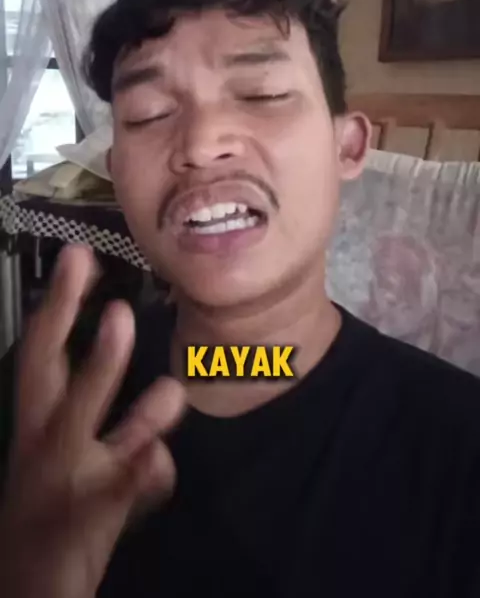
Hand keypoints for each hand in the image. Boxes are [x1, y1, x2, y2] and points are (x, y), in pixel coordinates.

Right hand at [0, 244, 185, 597]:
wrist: (26, 586)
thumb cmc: (56, 512)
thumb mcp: (83, 464)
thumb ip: (133, 430)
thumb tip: (175, 395)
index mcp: (36, 424)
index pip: (42, 353)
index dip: (58, 304)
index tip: (78, 256)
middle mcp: (42, 442)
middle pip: (46, 375)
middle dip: (64, 324)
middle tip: (93, 280)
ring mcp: (62, 478)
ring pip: (79, 423)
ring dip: (103, 380)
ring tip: (137, 343)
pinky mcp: (86, 515)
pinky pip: (117, 489)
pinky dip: (138, 470)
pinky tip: (158, 456)